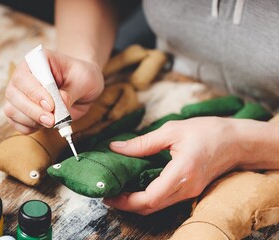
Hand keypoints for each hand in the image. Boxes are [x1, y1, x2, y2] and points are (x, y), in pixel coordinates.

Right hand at [4, 49, 103, 133]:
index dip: (34, 93)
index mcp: (36, 60)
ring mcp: (20, 94)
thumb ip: (70, 93)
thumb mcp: (84, 81)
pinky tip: (45, 125)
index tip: (50, 106)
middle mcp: (23, 76)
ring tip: (52, 121)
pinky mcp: (21, 110)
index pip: (23, 77)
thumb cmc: (83, 77)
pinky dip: (29, 127)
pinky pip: (16, 123)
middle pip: (13, 95)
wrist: (84, 87)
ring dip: (31, 120)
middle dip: (33, 111)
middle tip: (52, 120)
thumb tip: (58, 105)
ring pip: (11, 110)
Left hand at [104, 117, 248, 214]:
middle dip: (127, 205)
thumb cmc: (207, 131)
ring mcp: (190, 192)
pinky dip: (148, 198)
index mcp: (182, 172)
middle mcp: (186, 188)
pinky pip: (165, 200)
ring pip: (158, 206)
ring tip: (120, 191)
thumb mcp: (172, 130)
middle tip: (109, 194)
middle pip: (151, 207)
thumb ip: (143, 142)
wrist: (237, 141)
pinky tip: (137, 187)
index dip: (127, 201)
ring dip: (137, 203)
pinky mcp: (191, 191)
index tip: (110, 195)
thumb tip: (116, 148)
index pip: (150, 198)